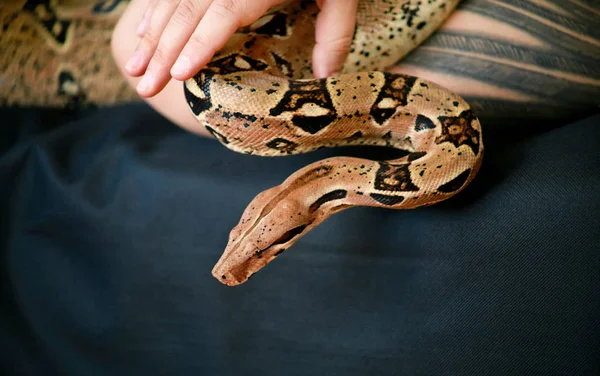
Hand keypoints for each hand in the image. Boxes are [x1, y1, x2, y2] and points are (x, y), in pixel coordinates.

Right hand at [125, 0, 357, 97]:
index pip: (221, 16)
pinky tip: (142, 31)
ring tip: (133, 68)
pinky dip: (153, 9)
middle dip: (162, 51)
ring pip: (172, 1)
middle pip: (187, 14)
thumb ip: (334, 35)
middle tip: (143, 86)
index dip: (199, 45)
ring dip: (150, 35)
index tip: (178, 74)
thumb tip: (323, 78)